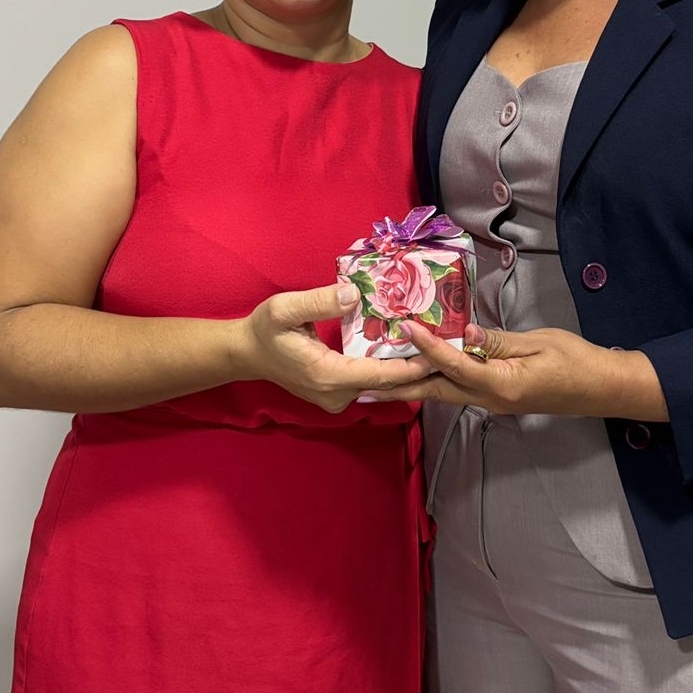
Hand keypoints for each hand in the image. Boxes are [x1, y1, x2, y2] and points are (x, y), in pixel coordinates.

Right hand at [241, 282, 434, 413]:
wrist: (246, 353)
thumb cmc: (263, 329)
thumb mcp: (284, 309)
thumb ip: (318, 302)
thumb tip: (353, 294)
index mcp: (327, 375)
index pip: (381, 374)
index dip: (412, 365)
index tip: (438, 351)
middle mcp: (335, 394)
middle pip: (387, 383)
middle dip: (417, 367)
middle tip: (447, 345)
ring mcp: (336, 398)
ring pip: (380, 385)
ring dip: (404, 368)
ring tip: (433, 346)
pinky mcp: (335, 394)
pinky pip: (369, 382)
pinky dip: (388, 369)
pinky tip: (405, 350)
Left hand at [360, 320, 666, 420]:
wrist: (602, 388)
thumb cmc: (575, 361)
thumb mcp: (537, 343)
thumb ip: (497, 342)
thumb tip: (463, 334)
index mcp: (502, 386)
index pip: (455, 366)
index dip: (429, 347)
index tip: (406, 328)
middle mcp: (491, 400)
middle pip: (437, 391)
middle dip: (402, 384)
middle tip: (368, 378)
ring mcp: (493, 403)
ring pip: (446, 393)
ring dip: (416, 383)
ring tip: (385, 374)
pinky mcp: (497, 398)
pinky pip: (460, 390)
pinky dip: (438, 380)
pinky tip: (425, 371)